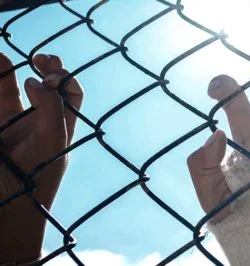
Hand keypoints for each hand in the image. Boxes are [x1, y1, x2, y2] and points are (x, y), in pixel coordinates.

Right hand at [0, 53, 82, 262]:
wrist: (3, 217)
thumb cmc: (34, 185)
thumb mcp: (51, 147)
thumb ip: (52, 113)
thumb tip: (39, 82)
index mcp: (60, 129)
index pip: (71, 96)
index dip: (64, 78)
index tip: (48, 76)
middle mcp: (37, 125)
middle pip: (45, 88)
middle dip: (45, 67)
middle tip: (40, 57)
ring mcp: (11, 128)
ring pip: (10, 91)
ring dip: (5, 70)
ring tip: (0, 55)